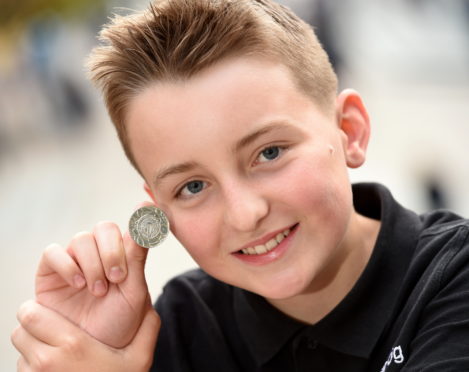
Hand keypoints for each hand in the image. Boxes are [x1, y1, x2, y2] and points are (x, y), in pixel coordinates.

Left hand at [11, 300, 159, 371]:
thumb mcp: (139, 358)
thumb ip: (147, 327)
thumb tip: (148, 304)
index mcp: (72, 345)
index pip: (30, 314)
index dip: (39, 309)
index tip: (52, 312)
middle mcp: (47, 361)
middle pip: (19, 330)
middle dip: (33, 326)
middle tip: (52, 329)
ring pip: (21, 351)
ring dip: (33, 347)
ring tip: (57, 351)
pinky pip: (23, 369)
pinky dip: (33, 365)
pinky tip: (56, 368)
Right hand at [34, 204, 152, 347]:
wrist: (93, 349)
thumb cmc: (117, 320)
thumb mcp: (134, 289)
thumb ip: (137, 254)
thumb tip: (147, 210)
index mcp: (122, 254)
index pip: (128, 228)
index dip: (136, 226)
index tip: (145, 221)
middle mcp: (98, 253)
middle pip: (104, 228)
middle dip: (112, 252)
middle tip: (117, 278)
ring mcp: (75, 260)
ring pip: (81, 239)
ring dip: (92, 264)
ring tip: (98, 291)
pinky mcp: (51, 270)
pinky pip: (53, 252)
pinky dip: (66, 265)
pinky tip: (77, 284)